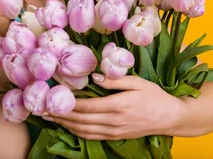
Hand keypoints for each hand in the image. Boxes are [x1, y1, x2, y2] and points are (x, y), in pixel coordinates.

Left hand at [42, 73, 183, 139]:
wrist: (170, 117)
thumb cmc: (155, 96)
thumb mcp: (137, 82)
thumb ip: (116, 80)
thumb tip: (95, 76)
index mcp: (118, 105)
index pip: (86, 106)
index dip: (67, 104)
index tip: (52, 98)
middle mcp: (113, 121)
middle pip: (81, 120)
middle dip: (60, 115)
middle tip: (42, 110)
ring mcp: (114, 131)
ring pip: (84, 131)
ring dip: (65, 125)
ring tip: (50, 119)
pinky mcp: (116, 136)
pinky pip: (92, 136)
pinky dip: (77, 132)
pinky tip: (68, 127)